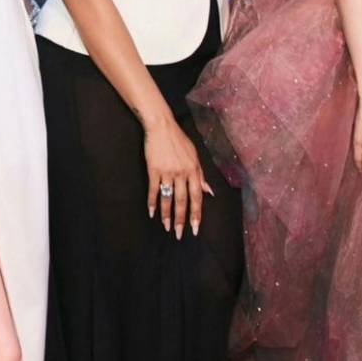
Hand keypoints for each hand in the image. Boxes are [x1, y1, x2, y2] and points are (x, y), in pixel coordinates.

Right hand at [143, 118, 214, 238]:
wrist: (162, 126)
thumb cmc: (179, 141)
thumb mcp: (194, 156)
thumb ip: (201, 176)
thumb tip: (209, 192)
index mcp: (194, 170)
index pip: (197, 197)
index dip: (196, 214)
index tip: (195, 228)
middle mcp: (182, 173)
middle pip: (182, 200)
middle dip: (182, 219)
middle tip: (179, 234)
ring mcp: (168, 171)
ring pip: (168, 197)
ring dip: (167, 214)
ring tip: (166, 226)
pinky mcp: (154, 169)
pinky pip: (154, 189)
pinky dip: (152, 202)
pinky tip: (152, 212)